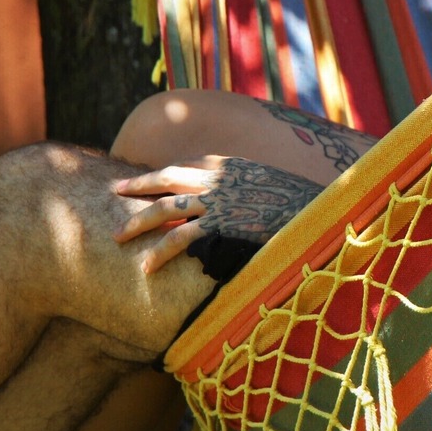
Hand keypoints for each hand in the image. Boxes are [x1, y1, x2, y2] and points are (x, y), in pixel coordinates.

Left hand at [113, 157, 323, 273]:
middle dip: (137, 188)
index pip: (183, 166)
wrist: (318, 207)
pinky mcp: (222, 224)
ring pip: (165, 208)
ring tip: (118, 237)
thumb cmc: (298, 200)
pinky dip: (160, 252)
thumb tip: (232, 199)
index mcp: (228, 164)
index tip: (137, 181)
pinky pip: (182, 238)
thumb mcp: (267, 183)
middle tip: (113, 194)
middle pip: (166, 180)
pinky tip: (146, 266)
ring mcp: (219, 200)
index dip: (157, 174)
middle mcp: (218, 177)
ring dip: (138, 222)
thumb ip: (243, 186)